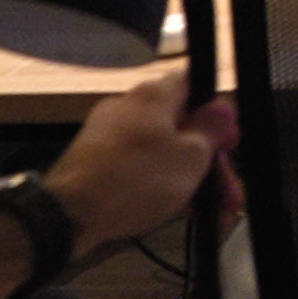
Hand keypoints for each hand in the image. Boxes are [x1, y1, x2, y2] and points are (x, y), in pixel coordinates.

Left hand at [44, 78, 240, 250]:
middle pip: (183, 124)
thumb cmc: (137, 180)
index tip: (230, 142)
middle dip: (211, 160)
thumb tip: (222, 105)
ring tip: (211, 212)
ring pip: (163, 149)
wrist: (67, 216)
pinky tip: (176, 208)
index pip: (196, 82)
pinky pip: (139, 164)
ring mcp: (108, 134)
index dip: (219, 110)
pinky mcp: (95, 160)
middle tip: (230, 195)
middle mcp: (129, 106)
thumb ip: (212, 128)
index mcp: (154, 95)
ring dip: (190, 177)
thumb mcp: (191, 157)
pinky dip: (160, 182)